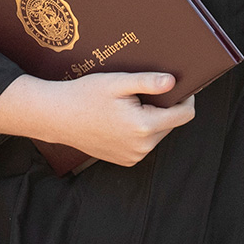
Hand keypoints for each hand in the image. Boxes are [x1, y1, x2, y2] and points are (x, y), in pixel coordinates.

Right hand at [0, 72, 195, 167]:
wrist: (57, 117)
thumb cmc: (85, 96)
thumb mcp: (117, 83)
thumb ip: (148, 82)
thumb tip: (173, 82)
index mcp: (144, 127)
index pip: (184, 115)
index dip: (185, 97)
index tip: (177, 85)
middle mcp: (142, 147)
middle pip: (170, 123)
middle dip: (163, 107)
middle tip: (141, 92)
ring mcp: (133, 157)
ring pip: (157, 133)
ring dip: (151, 119)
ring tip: (128, 105)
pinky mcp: (125, 160)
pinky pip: (144, 143)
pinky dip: (139, 131)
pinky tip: (120, 119)